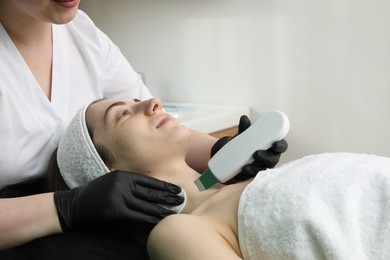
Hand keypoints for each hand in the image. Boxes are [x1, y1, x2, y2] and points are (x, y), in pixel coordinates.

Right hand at [53, 170, 183, 231]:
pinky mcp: (116, 211)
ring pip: (147, 205)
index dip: (165, 186)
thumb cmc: (94, 196)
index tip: (177, 190)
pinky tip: (160, 221)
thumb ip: (129, 185)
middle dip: (168, 197)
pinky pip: (138, 216)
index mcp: (122, 175)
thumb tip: (151, 192)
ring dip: (162, 209)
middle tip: (182, 200)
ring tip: (175, 212)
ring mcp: (118, 196)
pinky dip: (150, 219)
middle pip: (151, 192)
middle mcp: (122, 183)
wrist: (71, 206)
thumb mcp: (111, 183)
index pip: (149, 181)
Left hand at [210, 115, 287, 183]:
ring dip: (256, 168)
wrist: (229, 156)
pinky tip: (243, 170)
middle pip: (273, 159)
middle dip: (266, 157)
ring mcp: (262, 167)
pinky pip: (254, 176)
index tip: (274, 145)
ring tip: (246, 166)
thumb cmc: (242, 143)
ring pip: (263, 169)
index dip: (280, 146)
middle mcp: (270, 157)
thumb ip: (245, 128)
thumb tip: (244, 118)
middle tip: (256, 153)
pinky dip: (249, 173)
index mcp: (271, 146)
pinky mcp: (254, 174)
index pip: (281, 146)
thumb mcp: (243, 136)